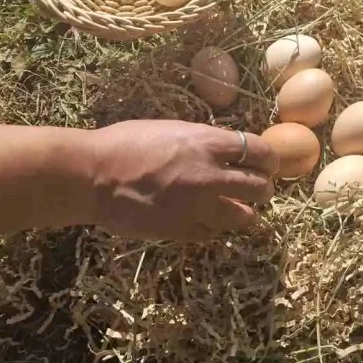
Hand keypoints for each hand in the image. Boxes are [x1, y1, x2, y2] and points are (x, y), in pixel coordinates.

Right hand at [87, 121, 277, 241]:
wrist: (94, 176)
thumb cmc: (124, 143)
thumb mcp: (171, 129)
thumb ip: (201, 141)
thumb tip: (223, 150)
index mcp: (206, 143)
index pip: (259, 151)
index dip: (268, 159)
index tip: (268, 164)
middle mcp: (209, 175)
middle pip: (259, 187)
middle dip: (263, 189)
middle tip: (258, 190)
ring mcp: (198, 206)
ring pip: (243, 216)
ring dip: (245, 213)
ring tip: (240, 211)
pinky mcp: (183, 231)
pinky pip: (213, 233)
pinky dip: (214, 228)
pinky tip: (206, 221)